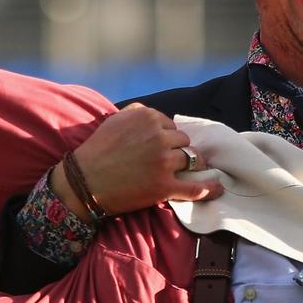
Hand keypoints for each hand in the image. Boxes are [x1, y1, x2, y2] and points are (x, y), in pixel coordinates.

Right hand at [52, 103, 222, 218]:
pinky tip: (218, 188)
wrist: (84, 182)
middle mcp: (159, 137)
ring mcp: (164, 162)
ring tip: (192, 172)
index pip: (172, 126)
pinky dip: (209, 189)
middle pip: (184, 142)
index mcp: (148, 118)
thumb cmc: (97, 151)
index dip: (168, 138)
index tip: (160, 147)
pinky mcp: (165, 187)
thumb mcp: (116, 120)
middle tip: (169, 161)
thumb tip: (159, 117)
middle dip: (179, 151)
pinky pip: (194, 188)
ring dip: (192, 166)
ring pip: (192, 160)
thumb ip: (139, 113)